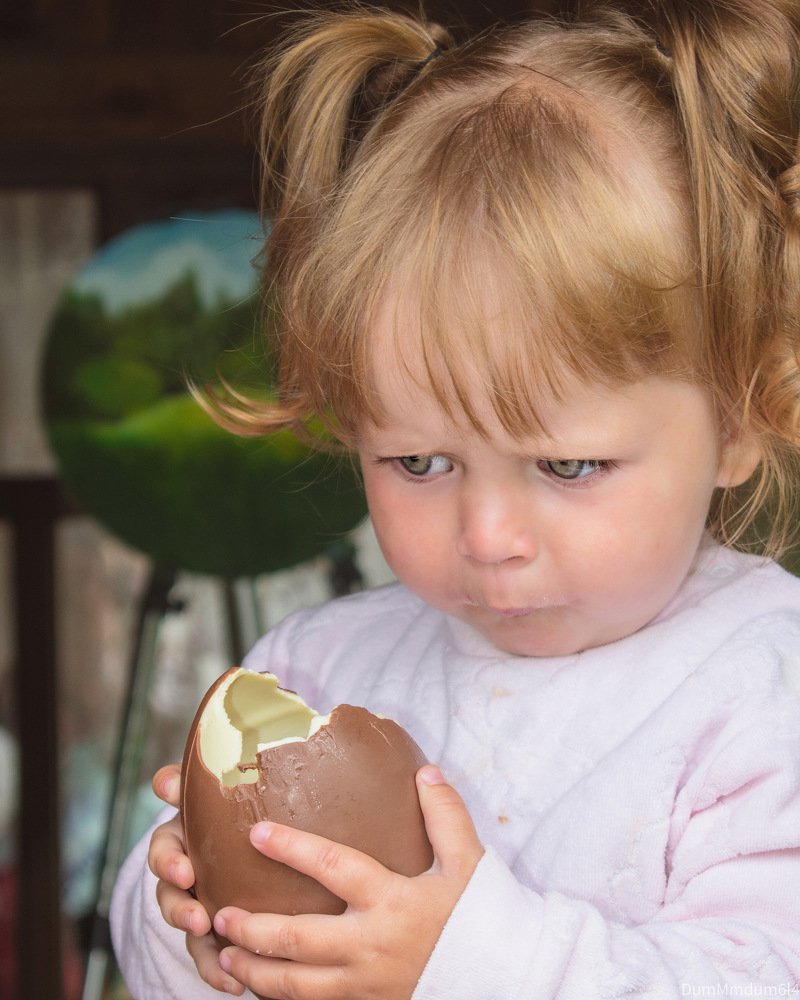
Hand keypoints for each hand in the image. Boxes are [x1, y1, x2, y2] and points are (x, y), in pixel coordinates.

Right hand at [148, 764, 243, 994]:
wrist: (275, 841)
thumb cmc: (250, 806)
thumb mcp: (238, 788)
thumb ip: (214, 778)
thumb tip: (171, 777)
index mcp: (189, 833)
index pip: (166, 843)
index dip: (168, 859)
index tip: (185, 870)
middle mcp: (187, 867)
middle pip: (168, 888)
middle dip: (177, 904)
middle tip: (195, 914)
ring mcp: (198, 900)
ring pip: (185, 923)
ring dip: (195, 940)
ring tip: (216, 951)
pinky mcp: (216, 931)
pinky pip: (209, 956)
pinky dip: (218, 972)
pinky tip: (235, 985)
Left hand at [214, 765, 483, 999]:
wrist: (510, 980)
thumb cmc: (486, 918)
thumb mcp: (470, 862)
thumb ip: (445, 815)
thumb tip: (424, 771)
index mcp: (392, 901)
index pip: (333, 867)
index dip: (293, 849)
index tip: (257, 833)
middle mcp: (371, 946)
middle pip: (297, 940)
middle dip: (252, 928)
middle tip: (219, 913)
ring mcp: (366, 985)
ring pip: (296, 986)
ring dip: (256, 971)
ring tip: (225, 955)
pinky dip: (283, 999)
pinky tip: (263, 987)